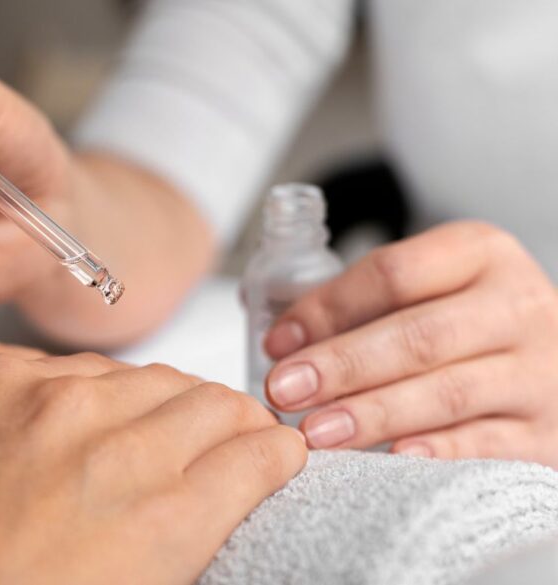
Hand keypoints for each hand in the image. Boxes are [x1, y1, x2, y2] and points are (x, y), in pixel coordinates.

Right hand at [0, 354, 305, 584]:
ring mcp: (120, 454)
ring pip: (217, 408)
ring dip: (234, 429)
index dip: (136, 407)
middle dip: (188, 413)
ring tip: (247, 453)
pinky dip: (273, 457)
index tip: (148, 428)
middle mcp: (65, 404)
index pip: (103, 375)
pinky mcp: (170, 515)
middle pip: (164, 384)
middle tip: (201, 444)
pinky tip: (280, 464)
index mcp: (2, 386)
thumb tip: (30, 426)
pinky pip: (254, 458)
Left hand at [264, 221, 557, 465]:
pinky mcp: (549, 431)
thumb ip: (362, 303)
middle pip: (418, 335)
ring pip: (449, 392)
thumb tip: (278, 335)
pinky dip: (437, 451)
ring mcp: (539, 370)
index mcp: (479, 253)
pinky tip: (393, 457)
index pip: (394, 273)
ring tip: (315, 431)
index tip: (279, 342)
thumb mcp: (434, 289)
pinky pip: (488, 444)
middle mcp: (516, 305)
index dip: (327, 308)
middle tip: (283, 389)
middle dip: (341, 364)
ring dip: (373, 413)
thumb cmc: (476, 326)